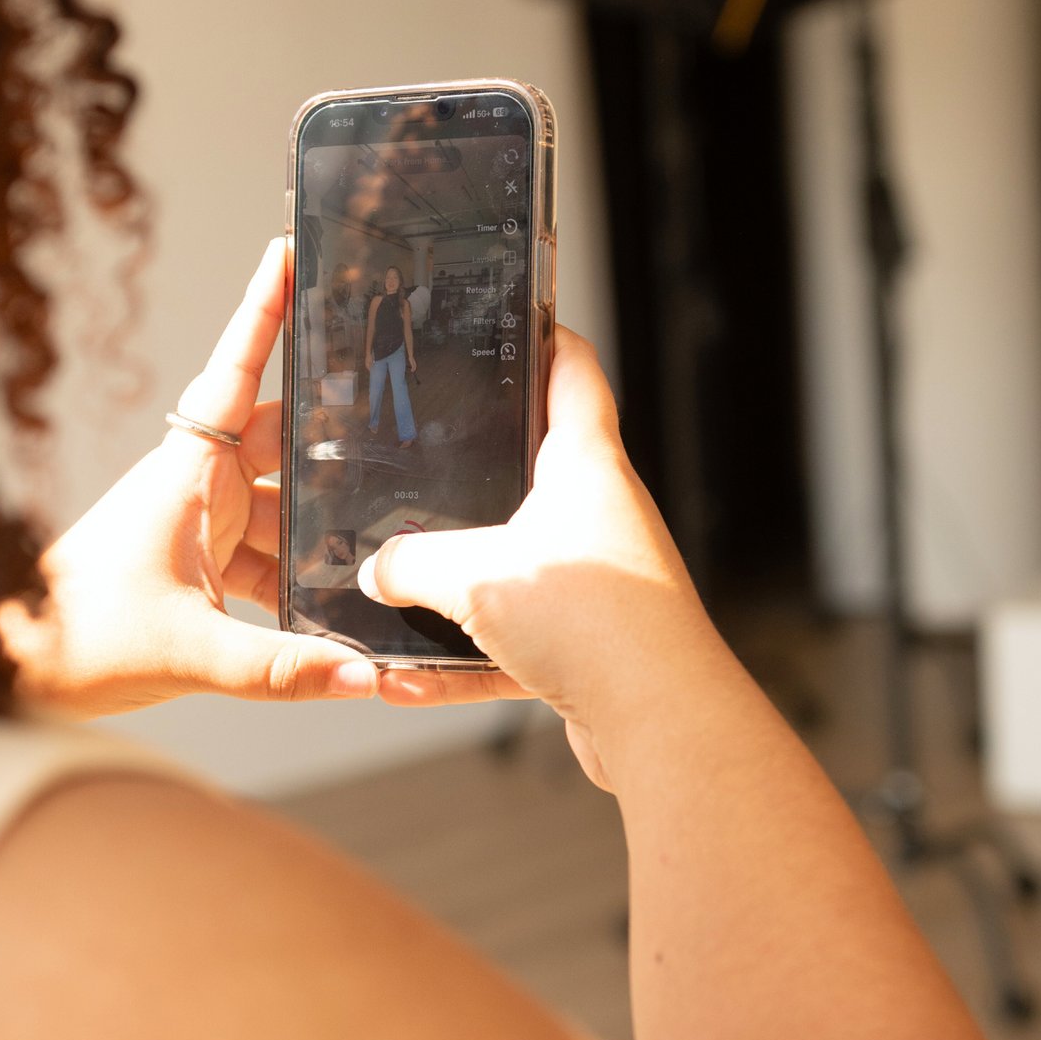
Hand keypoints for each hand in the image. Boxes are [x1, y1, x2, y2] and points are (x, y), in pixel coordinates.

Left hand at [0, 239, 379, 715]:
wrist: (21, 672)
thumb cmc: (80, 637)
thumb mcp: (191, 652)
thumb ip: (282, 669)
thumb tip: (363, 676)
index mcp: (188, 471)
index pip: (235, 370)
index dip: (265, 310)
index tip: (291, 249)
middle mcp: (200, 484)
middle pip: (284, 438)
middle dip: (340, 431)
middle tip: (407, 416)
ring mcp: (206, 523)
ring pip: (288, 502)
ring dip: (327, 523)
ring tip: (389, 536)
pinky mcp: (208, 565)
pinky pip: (276, 553)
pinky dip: (307, 574)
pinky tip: (343, 604)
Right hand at [361, 326, 717, 787]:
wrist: (661, 724)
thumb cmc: (598, 625)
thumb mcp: (474, 575)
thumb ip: (411, 563)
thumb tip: (378, 568)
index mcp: (586, 464)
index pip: (572, 369)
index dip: (545, 334)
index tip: (513, 315)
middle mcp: (601, 514)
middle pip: (539, 465)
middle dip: (480, 463)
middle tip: (425, 450)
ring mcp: (598, 579)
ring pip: (517, 561)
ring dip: (459, 580)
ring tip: (397, 587)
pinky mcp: (590, 642)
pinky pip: (513, 637)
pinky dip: (464, 658)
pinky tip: (409, 680)